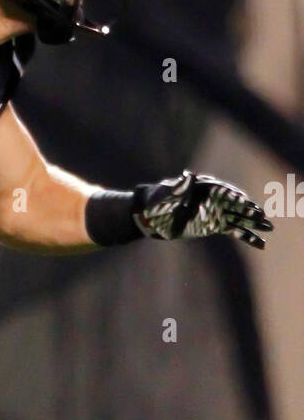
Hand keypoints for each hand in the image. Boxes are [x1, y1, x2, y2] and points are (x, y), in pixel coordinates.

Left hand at [134, 170, 271, 249]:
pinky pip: (234, 230)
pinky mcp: (214, 225)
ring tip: (269, 227)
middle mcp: (214, 199)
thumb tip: (189, 175)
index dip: (234, 197)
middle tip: (263, 216)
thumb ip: (180, 186)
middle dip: (249, 210)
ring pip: (239, 218)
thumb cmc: (157, 200)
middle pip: (236, 205)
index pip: (223, 191)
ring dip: (253, 223)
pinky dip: (246, 236)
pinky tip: (260, 244)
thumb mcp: (166, 193)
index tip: (244, 201)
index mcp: (205, 188)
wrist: (150, 216)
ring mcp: (215, 212)